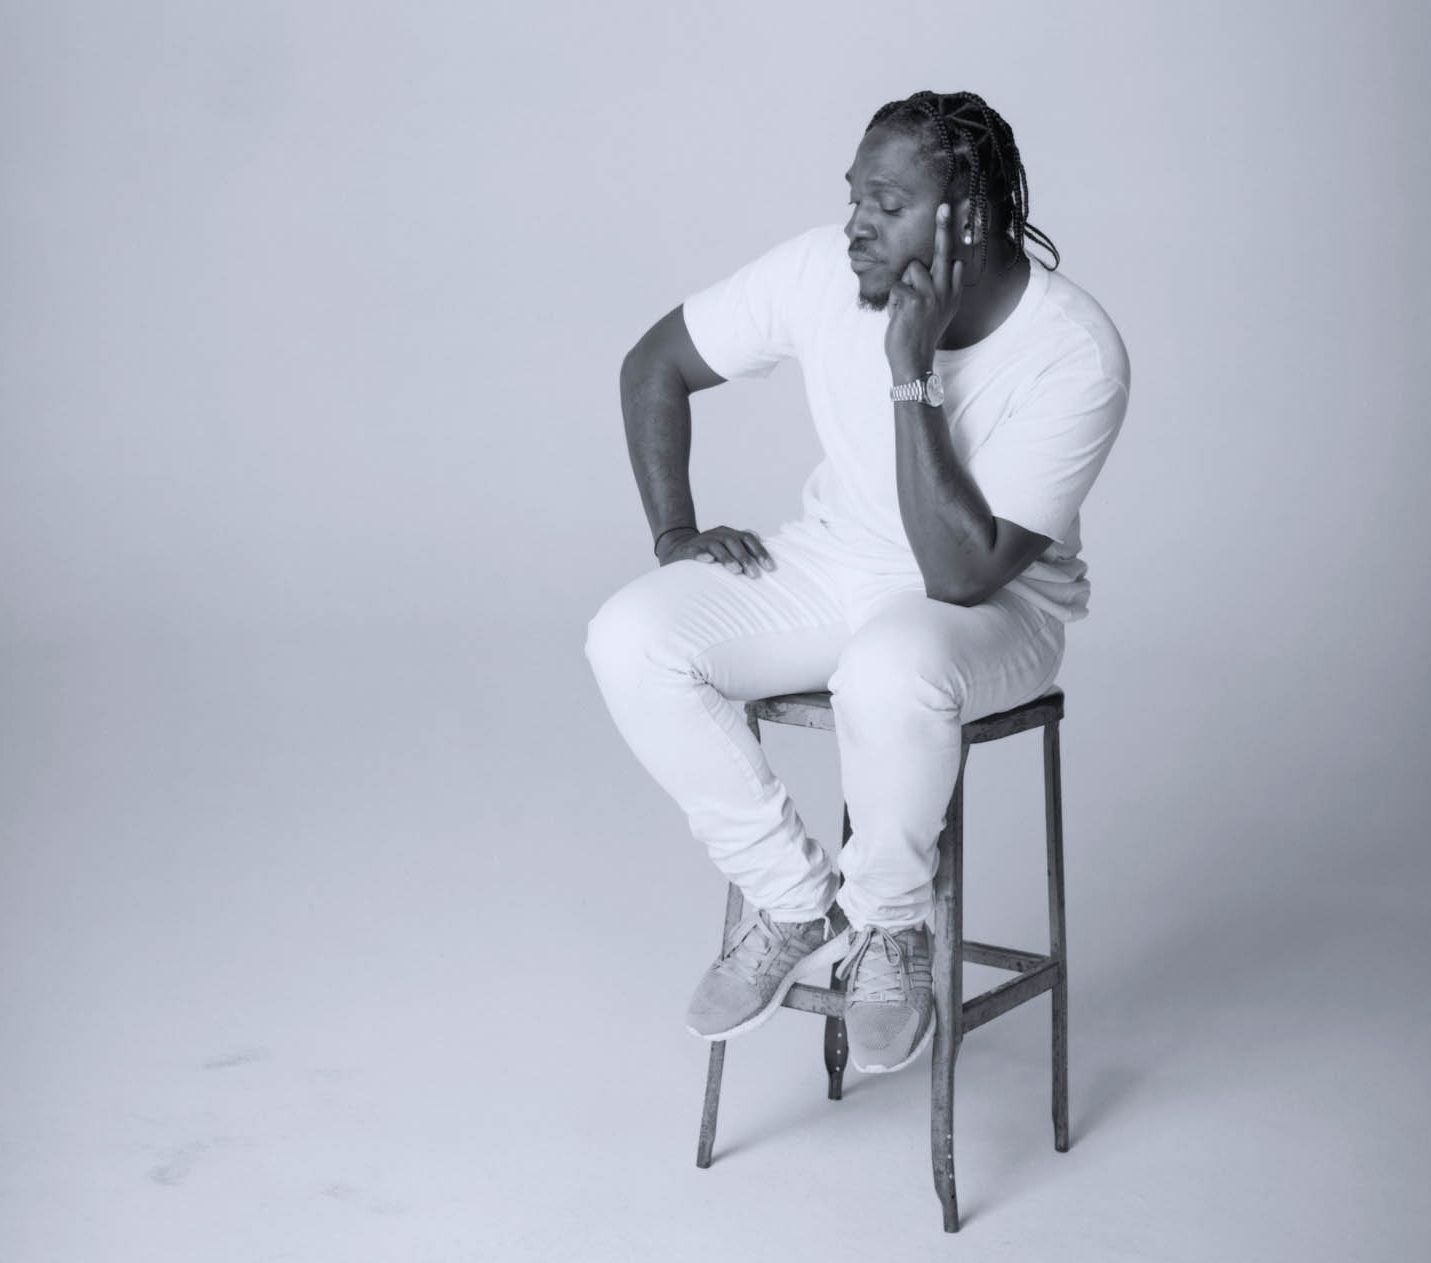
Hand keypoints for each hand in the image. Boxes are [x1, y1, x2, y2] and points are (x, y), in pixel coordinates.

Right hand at [657, 525, 775, 577]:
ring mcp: (703, 541)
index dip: (760, 552)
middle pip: (735, 542)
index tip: (770, 568)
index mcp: (730, 534)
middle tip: (754, 575)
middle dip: (746, 558)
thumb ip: (745, 549)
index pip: (749, 539)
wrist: (677, 548)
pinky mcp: (688, 550)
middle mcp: (718, 534)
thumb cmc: (710, 553)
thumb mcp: (728, 549)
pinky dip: (702, 555)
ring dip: (728, 558)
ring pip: (717, 546)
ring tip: (736, 570)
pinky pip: (696, 551)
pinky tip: (708, 562)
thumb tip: (765, 552)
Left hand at [884, 203, 966, 376]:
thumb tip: (959, 263)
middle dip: (944, 227)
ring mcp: (931, 295)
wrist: (914, 360)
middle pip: (943, 252)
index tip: (952, 211)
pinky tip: (898, 316)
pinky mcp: (913, 300)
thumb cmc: (921, 333)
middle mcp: (946, 291)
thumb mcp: (940, 310)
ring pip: (911, 269)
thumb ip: (947, 286)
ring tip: (905, 307)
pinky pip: (896, 287)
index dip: (951, 236)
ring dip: (903, 286)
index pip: (954, 260)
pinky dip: (893, 302)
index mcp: (953, 293)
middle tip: (944, 205)